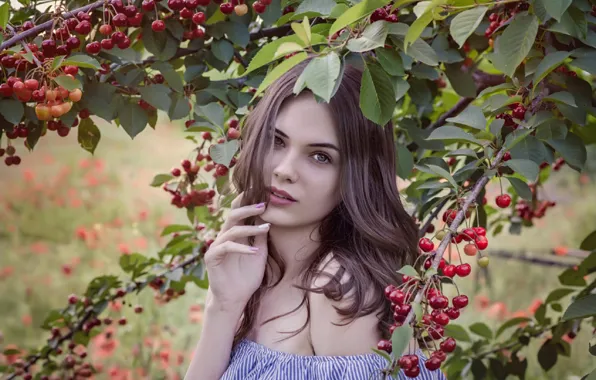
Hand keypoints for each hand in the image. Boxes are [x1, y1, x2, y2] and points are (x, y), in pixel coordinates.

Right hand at [204, 192, 268, 310]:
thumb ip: (261, 238)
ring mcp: (217, 246)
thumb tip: (268, 220)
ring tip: (265, 228)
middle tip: (263, 205)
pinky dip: (241, 247)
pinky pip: (226, 247)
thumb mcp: (259, 254)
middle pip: (233, 216)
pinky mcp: (212, 258)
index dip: (247, 203)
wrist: (236, 298)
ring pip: (232, 230)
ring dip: (250, 228)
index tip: (263, 195)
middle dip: (247, 208)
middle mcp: (224, 237)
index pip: (239, 214)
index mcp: (235, 235)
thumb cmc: (247, 277)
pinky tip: (254, 251)